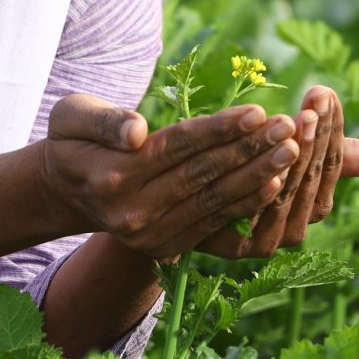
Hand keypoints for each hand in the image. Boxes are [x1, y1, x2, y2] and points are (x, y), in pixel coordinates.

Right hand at [40, 94, 300, 260]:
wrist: (66, 189)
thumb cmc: (73, 139)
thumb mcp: (71, 116)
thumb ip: (103, 122)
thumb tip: (136, 131)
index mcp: (112, 175)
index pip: (177, 147)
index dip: (219, 130)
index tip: (258, 111)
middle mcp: (132, 212)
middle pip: (202, 175)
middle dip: (250, 150)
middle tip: (290, 127)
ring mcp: (150, 235)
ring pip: (213, 201)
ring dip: (257, 177)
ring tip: (292, 151)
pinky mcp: (165, 247)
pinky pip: (214, 223)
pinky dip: (246, 204)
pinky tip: (276, 184)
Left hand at [197, 85, 358, 258]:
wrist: (185, 210)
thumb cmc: (242, 175)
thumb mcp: (283, 160)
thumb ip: (323, 157)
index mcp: (312, 207)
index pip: (331, 164)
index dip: (331, 129)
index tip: (324, 93)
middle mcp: (295, 228)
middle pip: (311, 174)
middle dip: (315, 135)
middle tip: (314, 100)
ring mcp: (267, 239)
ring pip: (287, 188)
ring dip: (293, 152)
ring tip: (294, 118)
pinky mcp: (235, 243)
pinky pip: (251, 205)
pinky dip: (261, 178)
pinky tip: (264, 152)